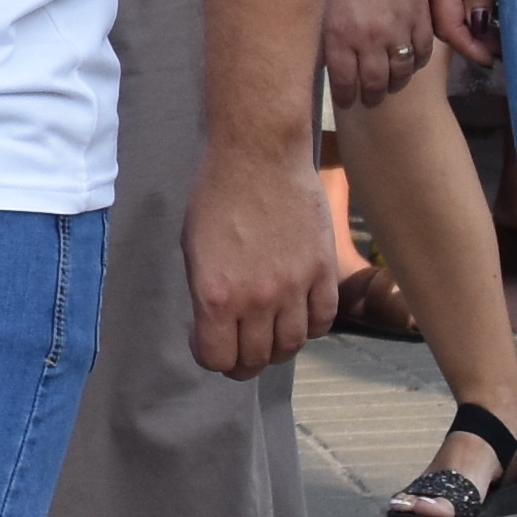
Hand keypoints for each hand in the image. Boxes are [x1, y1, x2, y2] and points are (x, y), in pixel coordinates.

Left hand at [181, 133, 344, 381]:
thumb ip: (208, 293)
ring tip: (270, 337)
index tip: (209, 344)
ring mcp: (294, 287)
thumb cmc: (216, 195)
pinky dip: (311, 327)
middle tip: (240, 351)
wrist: (258, 155)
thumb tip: (217, 324)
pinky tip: (298, 316)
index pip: (217, 358)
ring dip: (278, 348)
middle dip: (244, 361)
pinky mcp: (322, 270)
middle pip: (256, 359)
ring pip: (292, 345)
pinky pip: (323, 319)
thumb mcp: (193, 250)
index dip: (212, 358)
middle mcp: (256, 299)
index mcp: (215, 295)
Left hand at [320, 0, 434, 110]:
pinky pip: (422, 51)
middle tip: (369, 99)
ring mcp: (398, 28)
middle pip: (375, 84)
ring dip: (395, 83)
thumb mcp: (317, 3)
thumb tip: (314, 64)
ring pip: (401, 72)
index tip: (346, 101)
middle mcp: (369, 39)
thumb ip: (319, 37)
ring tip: (389, 85)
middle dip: (371, 96)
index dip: (346, 97)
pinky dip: (417, 62)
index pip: (345, 84)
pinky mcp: (420, 14)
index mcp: (338, 37)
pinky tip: (409, 62)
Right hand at [420, 0, 505, 68]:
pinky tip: (477, 12)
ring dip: (464, 28)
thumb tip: (476, 28)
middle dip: (468, 42)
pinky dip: (460, 11)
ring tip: (490, 38)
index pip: (449, 27)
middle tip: (496, 52)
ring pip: (442, 12)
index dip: (470, 47)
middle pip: (442, 24)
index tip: (491, 60)